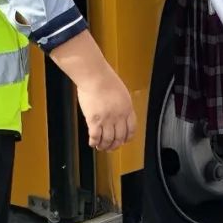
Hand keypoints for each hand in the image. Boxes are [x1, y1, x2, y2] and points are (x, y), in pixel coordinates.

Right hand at [48, 31, 137, 150]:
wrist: (94, 76)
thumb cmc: (106, 79)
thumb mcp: (121, 92)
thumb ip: (122, 105)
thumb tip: (120, 113)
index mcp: (127, 109)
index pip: (131, 129)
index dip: (127, 138)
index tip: (124, 141)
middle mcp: (119, 116)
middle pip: (119, 137)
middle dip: (115, 145)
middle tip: (111, 147)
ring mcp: (106, 120)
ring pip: (107, 140)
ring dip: (104, 146)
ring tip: (100, 147)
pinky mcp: (93, 121)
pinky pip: (95, 137)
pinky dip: (94, 142)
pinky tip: (92, 143)